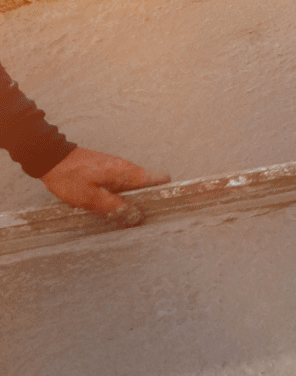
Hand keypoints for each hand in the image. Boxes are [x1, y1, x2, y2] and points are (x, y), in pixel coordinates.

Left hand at [39, 147, 169, 223]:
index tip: (162, 207)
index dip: (165, 193)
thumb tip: (135, 216)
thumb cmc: (69, 176)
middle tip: (136, 218)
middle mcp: (127, 168)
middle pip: (149, 186)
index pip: (161, 179)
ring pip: (134, 187)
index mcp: (128, 173)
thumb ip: (114, 207)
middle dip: (146, 202)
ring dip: (131, 200)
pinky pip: (121, 185)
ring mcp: (117, 168)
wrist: (49, 157)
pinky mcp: (107, 171)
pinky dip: (119, 196)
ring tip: (119, 214)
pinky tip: (106, 205)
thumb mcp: (90, 197)